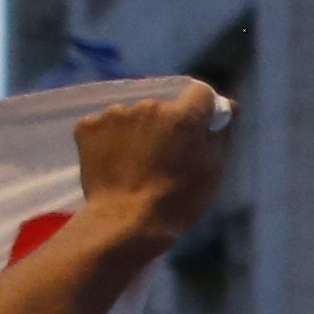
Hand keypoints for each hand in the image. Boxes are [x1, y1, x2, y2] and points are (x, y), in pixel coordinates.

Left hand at [74, 82, 235, 244]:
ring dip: (137, 131)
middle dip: (165, 125)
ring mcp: (114, 114)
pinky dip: (110, 139)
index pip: (200, 92)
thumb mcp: (212, 170)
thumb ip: (217, 134)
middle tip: (163, 156)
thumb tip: (226, 108)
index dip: (202, 109)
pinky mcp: (87, 126)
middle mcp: (148, 105)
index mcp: (183, 116)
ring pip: (132, 115)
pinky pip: (104, 126)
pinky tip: (114, 162)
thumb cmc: (178, 200)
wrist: (125, 221)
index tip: (199, 127)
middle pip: (162, 106)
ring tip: (135, 162)